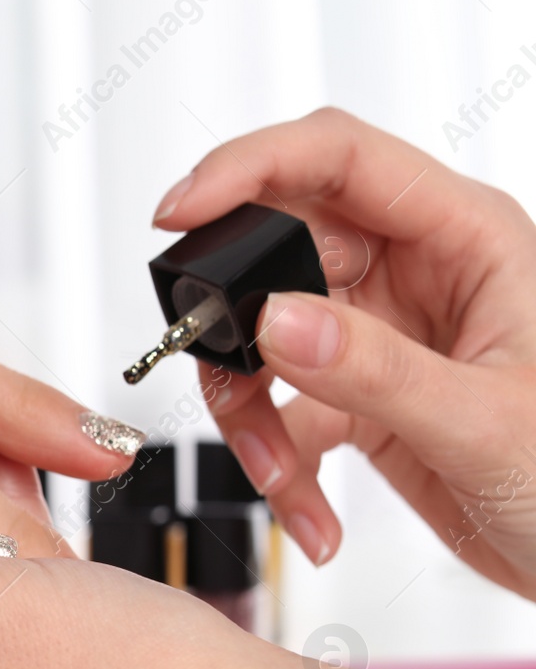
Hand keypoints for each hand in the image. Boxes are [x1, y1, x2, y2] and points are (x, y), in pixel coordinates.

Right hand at [154, 108, 535, 594]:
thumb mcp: (486, 422)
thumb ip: (375, 369)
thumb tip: (273, 319)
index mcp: (467, 237)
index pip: (339, 159)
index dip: (250, 166)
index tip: (183, 210)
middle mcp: (418, 273)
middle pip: (278, 253)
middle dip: (236, 325)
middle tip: (222, 374)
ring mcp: (384, 334)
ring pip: (265, 342)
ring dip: (251, 414)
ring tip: (280, 473)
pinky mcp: (361, 395)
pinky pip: (284, 412)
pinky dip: (278, 464)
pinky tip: (310, 510)